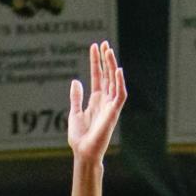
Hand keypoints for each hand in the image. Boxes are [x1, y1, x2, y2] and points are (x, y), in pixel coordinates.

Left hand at [68, 40, 126, 164]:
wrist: (83, 152)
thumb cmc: (79, 137)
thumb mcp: (75, 113)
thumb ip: (76, 97)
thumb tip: (76, 81)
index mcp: (95, 100)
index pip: (98, 76)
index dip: (96, 62)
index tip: (94, 47)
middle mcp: (105, 101)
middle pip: (107, 75)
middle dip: (106, 59)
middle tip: (104, 43)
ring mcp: (110, 106)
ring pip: (114, 81)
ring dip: (112, 66)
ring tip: (108, 50)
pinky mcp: (114, 113)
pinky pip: (120, 95)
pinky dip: (120, 83)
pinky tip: (117, 70)